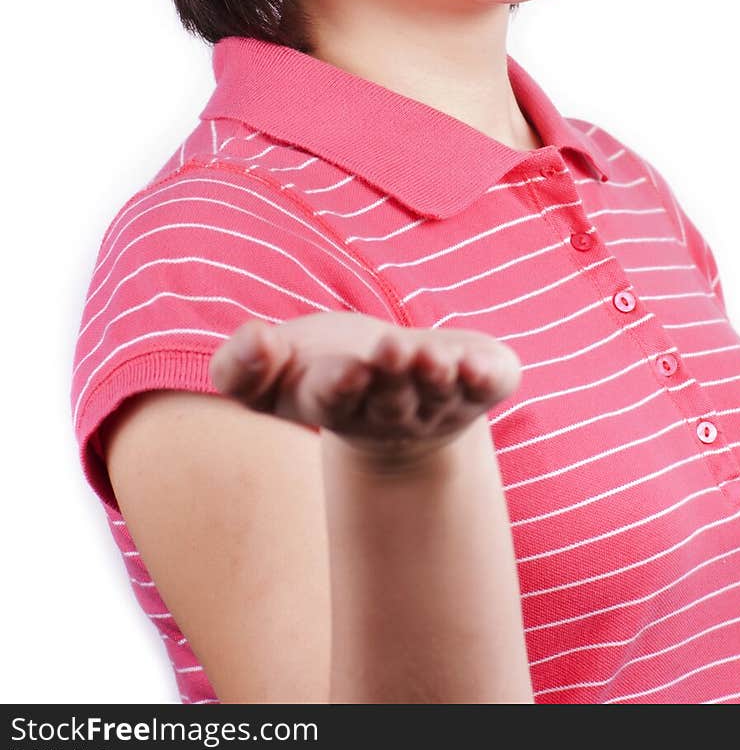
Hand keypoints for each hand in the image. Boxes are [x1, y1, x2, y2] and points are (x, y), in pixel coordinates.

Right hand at [209, 310, 521, 461]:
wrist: (400, 384)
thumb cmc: (326, 366)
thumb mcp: (276, 366)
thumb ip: (242, 365)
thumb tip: (254, 338)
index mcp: (334, 403)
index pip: (329, 400)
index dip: (336, 386)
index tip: (343, 369)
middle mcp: (390, 411)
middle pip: (389, 399)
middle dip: (391, 375)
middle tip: (391, 350)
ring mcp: (438, 402)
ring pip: (437, 392)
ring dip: (434, 374)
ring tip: (430, 356)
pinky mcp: (481, 386)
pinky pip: (488, 386)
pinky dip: (485, 375)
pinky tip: (479, 364)